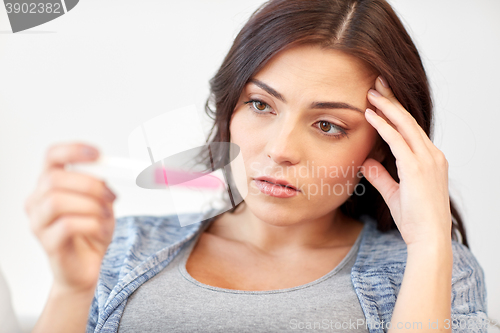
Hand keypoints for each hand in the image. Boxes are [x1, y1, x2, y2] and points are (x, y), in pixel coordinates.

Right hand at [25, 142, 116, 292]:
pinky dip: (92, 225)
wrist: (88, 267)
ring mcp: (39, 223)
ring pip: (57, 201)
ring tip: (106, 216)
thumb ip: (102, 185)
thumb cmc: (92, 232)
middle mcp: (38, 201)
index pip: (52, 157)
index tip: (98, 154)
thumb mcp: (103, 202)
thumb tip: (116, 168)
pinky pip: (67, 225)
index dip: (73, 151)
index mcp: (50, 185)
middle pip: (54, 179)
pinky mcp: (47, 243)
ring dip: (91, 206)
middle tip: (111, 196)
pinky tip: (101, 231)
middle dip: (90, 184)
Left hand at [362, 76, 451, 246]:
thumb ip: (382, 176)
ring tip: (371, 91)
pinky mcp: (417, 167)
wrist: (428, 239)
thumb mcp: (394, 193)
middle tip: (377, 83)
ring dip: (387, 106)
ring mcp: (427, 160)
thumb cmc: (415, 220)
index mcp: (430, 160)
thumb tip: (368, 162)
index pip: (411, 129)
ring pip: (405, 124)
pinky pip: (397, 140)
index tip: (381, 99)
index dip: (396, 112)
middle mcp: (432, 155)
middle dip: (392, 100)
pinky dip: (383, 125)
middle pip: (409, 120)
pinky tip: (370, 114)